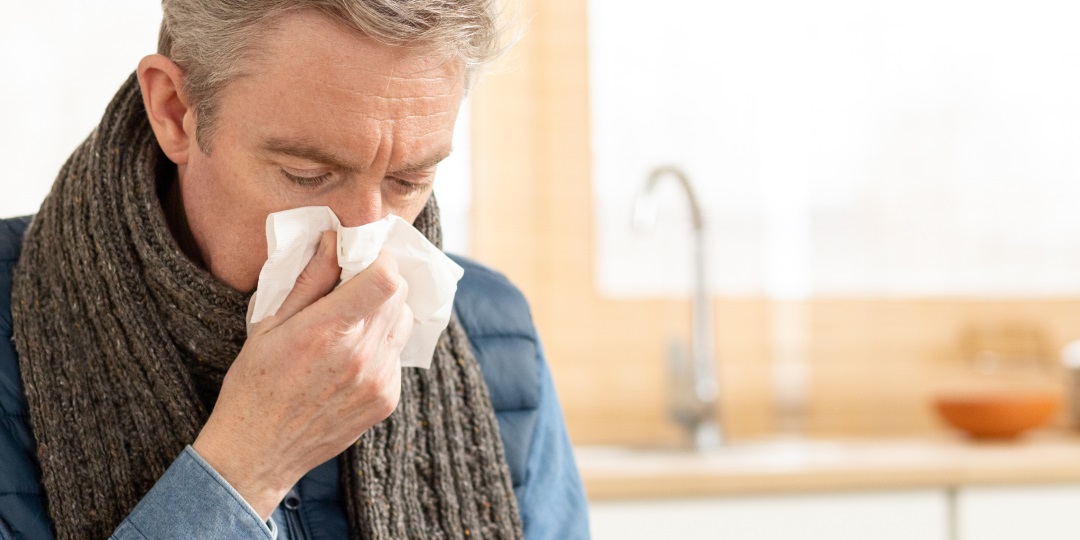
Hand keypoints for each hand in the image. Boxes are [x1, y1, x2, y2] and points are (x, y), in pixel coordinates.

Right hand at [192, 230, 412, 518]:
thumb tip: (335, 238)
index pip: (386, 279)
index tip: (360, 258)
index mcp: (327, 331)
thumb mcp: (270, 324)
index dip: (379, 259)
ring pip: (403, 322)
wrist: (259, 451)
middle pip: (399, 295)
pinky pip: (397, 355)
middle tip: (352, 286)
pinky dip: (381, 346)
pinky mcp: (387, 400)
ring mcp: (379, 381)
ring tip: (349, 324)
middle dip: (379, 281)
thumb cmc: (255, 382)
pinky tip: (349, 358)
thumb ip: (310, 279)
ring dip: (384, 312)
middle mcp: (361, 356)